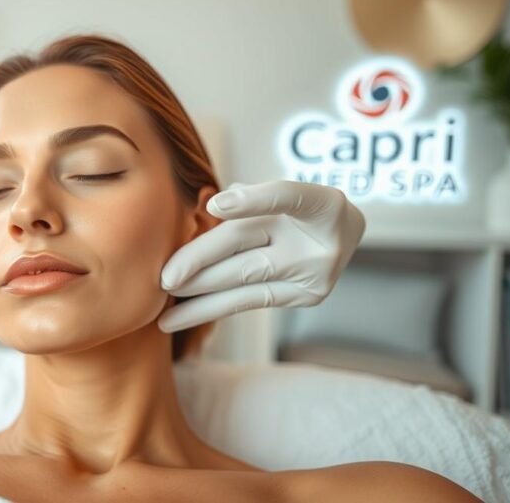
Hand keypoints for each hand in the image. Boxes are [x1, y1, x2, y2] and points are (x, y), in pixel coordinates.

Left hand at [157, 180, 365, 331]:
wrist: (345, 235)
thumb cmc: (299, 209)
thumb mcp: (285, 193)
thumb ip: (251, 197)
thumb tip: (208, 212)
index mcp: (319, 201)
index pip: (286, 196)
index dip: (250, 200)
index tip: (214, 206)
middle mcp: (318, 240)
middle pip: (247, 242)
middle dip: (199, 261)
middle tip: (163, 279)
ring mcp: (312, 272)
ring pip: (243, 281)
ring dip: (199, 297)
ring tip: (164, 311)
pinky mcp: (304, 297)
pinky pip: (248, 301)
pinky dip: (210, 307)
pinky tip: (181, 316)